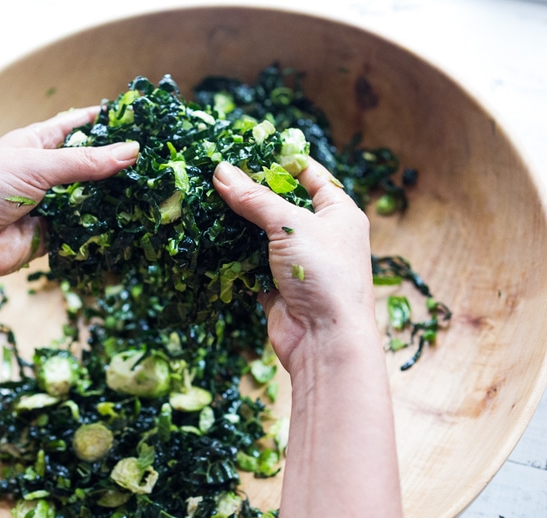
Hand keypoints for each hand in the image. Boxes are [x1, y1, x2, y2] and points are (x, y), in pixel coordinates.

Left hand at [0, 109, 137, 409]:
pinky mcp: (54, 234)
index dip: (103, 121)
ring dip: (113, 197)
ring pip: (91, 197)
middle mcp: (45, 172)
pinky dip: (102, 227)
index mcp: (36, 143)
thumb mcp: (37, 165)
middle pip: (89, 164)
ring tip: (150, 191)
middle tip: (153, 161)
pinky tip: (129, 223)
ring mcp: (51, 204)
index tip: (136, 118)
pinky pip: (85, 228)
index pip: (76, 126)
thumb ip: (86, 162)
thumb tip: (132, 151)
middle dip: (117, 164)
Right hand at [213, 158, 375, 373]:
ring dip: (239, 223)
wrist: (325, 341)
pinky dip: (234, 252)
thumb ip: (255, 198)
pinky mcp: (277, 285)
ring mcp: (298, 262)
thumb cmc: (324, 274)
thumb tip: (220, 171)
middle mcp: (321, 235)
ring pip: (263, 234)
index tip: (251, 148)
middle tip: (218, 174)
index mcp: (339, 213)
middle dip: (252, 192)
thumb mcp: (291, 225)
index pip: (311, 176)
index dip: (283, 161)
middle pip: (282, 204)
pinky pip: (251, 262)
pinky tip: (210, 236)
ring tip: (207, 199)